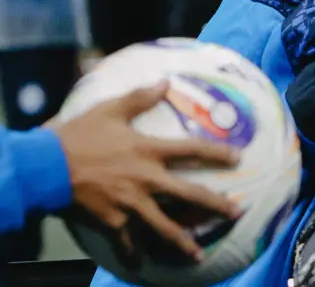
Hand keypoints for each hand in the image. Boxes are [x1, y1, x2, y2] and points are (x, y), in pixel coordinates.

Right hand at [52, 83, 242, 262]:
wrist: (46, 167)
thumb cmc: (78, 135)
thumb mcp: (110, 109)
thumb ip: (140, 97)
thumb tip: (165, 82)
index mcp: (149, 150)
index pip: (193, 150)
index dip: (218, 153)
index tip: (238, 158)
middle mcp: (147, 179)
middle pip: (190, 195)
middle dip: (216, 205)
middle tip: (237, 212)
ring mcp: (132, 203)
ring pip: (165, 227)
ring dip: (184, 242)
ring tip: (199, 255)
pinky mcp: (113, 221)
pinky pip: (129, 242)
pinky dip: (135, 254)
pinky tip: (142, 263)